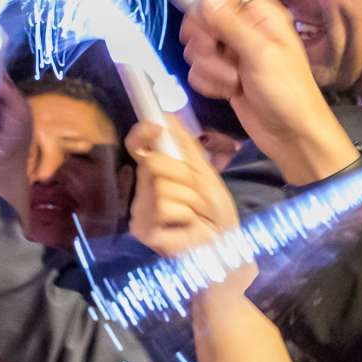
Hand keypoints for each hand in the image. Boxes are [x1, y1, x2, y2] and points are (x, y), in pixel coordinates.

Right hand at [126, 118, 240, 260]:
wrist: (223, 247)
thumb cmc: (215, 212)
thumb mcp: (204, 172)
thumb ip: (185, 146)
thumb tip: (165, 114)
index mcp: (155, 174)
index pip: (138, 146)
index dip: (142, 133)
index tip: (155, 127)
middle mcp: (142, 191)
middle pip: (154, 163)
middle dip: (184, 175)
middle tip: (198, 195)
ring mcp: (139, 211)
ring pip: (162, 186)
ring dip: (190, 199)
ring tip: (196, 214)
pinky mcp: (143, 229)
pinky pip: (164, 206)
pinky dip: (185, 214)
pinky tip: (188, 226)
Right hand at [176, 0, 354, 183]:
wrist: (290, 133)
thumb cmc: (288, 92)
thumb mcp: (261, 54)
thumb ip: (230, 24)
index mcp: (260, 11)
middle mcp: (243, 25)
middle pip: (200, 14)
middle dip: (202, 38)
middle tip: (220, 53)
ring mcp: (232, 48)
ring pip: (194, 44)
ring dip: (208, 67)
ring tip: (233, 79)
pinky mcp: (222, 71)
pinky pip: (196, 68)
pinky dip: (207, 82)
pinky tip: (229, 90)